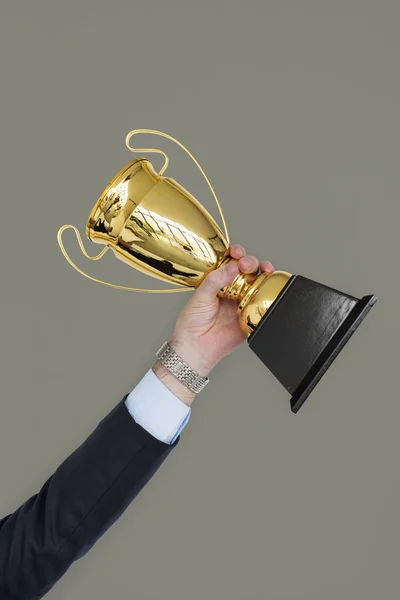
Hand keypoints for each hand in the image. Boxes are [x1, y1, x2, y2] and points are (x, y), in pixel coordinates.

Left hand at [153, 245, 273, 404]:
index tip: (237, 252)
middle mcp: (231, 289)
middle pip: (246, 269)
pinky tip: (269, 287)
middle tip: (247, 265)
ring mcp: (242, 302)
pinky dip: (269, 293)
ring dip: (263, 273)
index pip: (229, 262)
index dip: (235, 253)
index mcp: (217, 281)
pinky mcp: (250, 316)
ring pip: (257, 283)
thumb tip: (232, 266)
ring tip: (264, 270)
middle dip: (250, 262)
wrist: (197, 348)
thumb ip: (215, 280)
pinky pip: (263, 303)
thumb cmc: (192, 323)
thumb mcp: (200, 297)